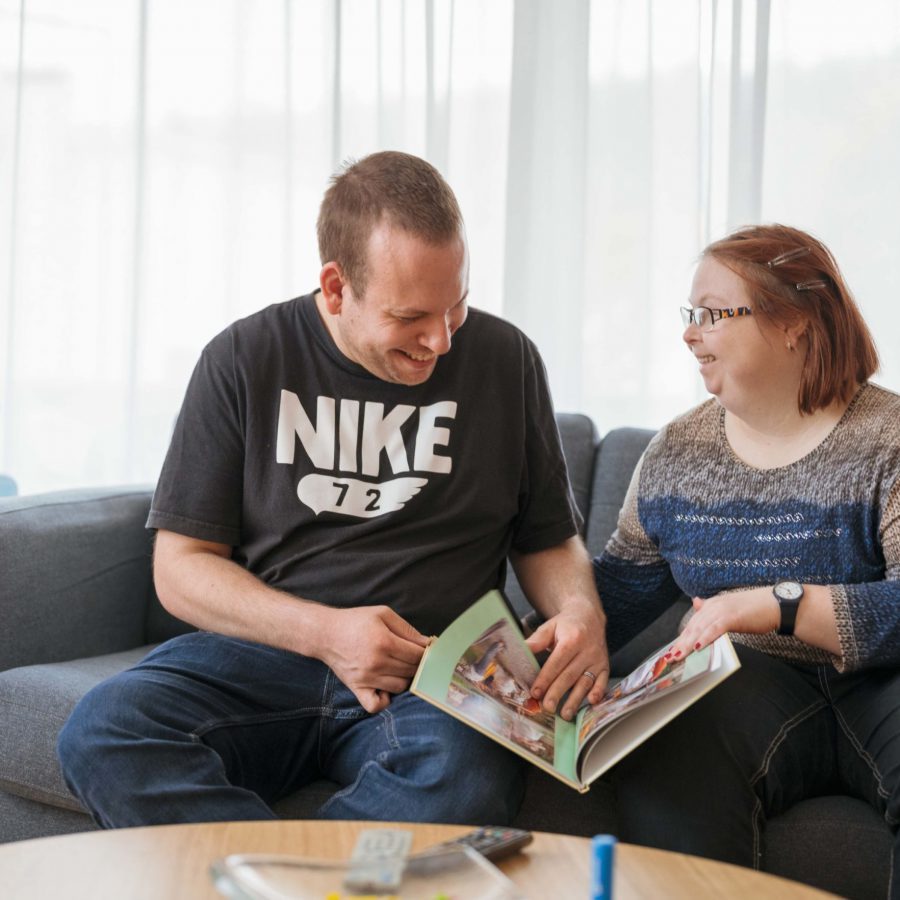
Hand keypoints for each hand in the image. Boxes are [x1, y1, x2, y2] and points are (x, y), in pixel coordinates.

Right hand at [316, 606, 428, 713]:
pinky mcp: (357, 688)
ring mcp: (366, 678)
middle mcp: (376, 663)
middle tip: (411, 656)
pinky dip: (384, 700)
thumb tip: (427, 643)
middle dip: (417, 664)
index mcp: (384, 642)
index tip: (425, 650)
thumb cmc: (356, 621)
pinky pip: (376, 705)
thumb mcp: (383, 614)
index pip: (417, 655)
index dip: (426, 653)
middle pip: (411, 671)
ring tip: (398, 666)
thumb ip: (406, 628)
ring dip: (404, 678)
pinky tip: (385, 687)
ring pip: (400, 686)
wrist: (325, 634)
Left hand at [525, 601, 608, 720]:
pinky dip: (598, 692)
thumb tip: (520, 650)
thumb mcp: (549, 627)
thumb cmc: (565, 625)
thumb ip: (536, 641)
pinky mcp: (604, 666)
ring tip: (565, 714)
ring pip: (585, 682)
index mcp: (571, 639)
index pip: (557, 662)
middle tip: (547, 707)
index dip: (546, 678)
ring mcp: (597, 659)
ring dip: (575, 699)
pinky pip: (602, 681)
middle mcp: (587, 650)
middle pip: (570, 675)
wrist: (589, 616)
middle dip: (557, 693)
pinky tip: (591, 703)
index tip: (535, 692)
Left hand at [669, 587, 779, 659]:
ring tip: (678, 656)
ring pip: (700, 629)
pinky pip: (714, 629)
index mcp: (712, 605)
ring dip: (687, 644)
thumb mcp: (729, 608)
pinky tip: (697, 647)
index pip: (693, 623)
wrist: (776, 604)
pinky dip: (705, 638)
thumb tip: (696, 602)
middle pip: (693, 627)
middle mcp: (714, 606)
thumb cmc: (756, 609)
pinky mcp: (731, 616)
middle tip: (669, 657)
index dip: (682, 637)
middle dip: (680, 643)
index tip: (673, 650)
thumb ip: (712, 609)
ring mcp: (722, 610)